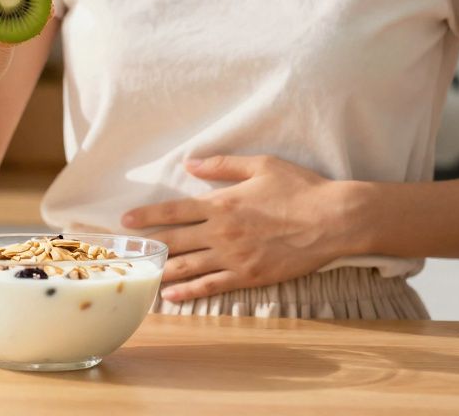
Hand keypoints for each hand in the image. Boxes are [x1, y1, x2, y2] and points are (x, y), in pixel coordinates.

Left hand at [122, 155, 358, 302]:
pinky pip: (210, 286)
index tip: (126, 221)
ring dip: (161, 271)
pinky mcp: (249, 276)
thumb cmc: (300, 188)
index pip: (174, 211)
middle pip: (173, 241)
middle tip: (125, 252)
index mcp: (222, 203)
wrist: (333, 220)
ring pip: (187, 266)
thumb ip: (222, 165)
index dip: (147, 216)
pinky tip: (170, 295)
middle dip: (146, 246)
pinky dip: (187, 292)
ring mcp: (234, 257)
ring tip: (140, 274)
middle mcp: (221, 232)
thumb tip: (190, 163)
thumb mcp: (261, 165)